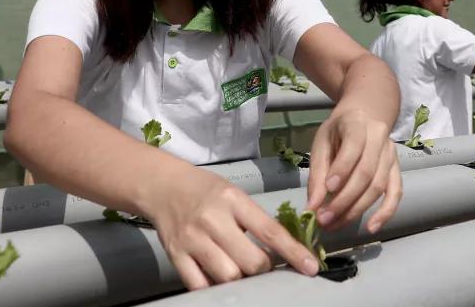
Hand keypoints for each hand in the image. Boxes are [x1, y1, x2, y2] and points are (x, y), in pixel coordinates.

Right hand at [148, 165, 318, 289]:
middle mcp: (213, 219)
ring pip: (229, 276)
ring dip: (241, 280)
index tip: (311, 268)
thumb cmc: (205, 190)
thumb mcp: (234, 195)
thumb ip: (255, 220)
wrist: (163, 186)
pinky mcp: (176, 255)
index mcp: (233, 200)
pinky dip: (214, 288)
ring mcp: (193, 239)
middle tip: (262, 264)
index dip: (293, 252)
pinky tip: (219, 278)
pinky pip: (200, 285)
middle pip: (251, 261)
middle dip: (263, 269)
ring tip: (240, 269)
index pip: (270, 230)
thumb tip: (283, 250)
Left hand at [306, 109, 401, 233]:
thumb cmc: (337, 132)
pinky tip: (371, 228)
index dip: (342, 169)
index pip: (353, 146)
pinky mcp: (396, 169)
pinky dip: (385, 213)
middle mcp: (379, 137)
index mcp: (356, 123)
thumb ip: (317, 174)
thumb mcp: (321, 144)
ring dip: (356, 210)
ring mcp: (391, 154)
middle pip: (365, 173)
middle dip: (344, 200)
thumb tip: (312, 207)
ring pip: (378, 187)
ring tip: (334, 225)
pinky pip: (395, 193)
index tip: (327, 190)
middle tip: (323, 219)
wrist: (363, 117)